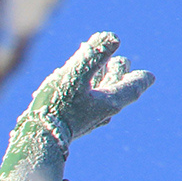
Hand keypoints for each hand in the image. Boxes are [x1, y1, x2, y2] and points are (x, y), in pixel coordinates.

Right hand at [34, 32, 154, 141]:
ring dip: (99, 81)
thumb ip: (94, 54)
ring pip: (102, 97)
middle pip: (119, 87)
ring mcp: (89, 120)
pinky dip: (84, 94)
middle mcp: (105, 112)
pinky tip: (69, 91)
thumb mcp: (74, 74)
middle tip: (108, 59)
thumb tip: (113, 38)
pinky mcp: (73, 126)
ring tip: (88, 70)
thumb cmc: (56, 107)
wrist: (35, 141)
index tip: (146, 74)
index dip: (140, 77)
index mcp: (112, 100)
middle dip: (115, 70)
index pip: (136, 86)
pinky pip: (86, 106)